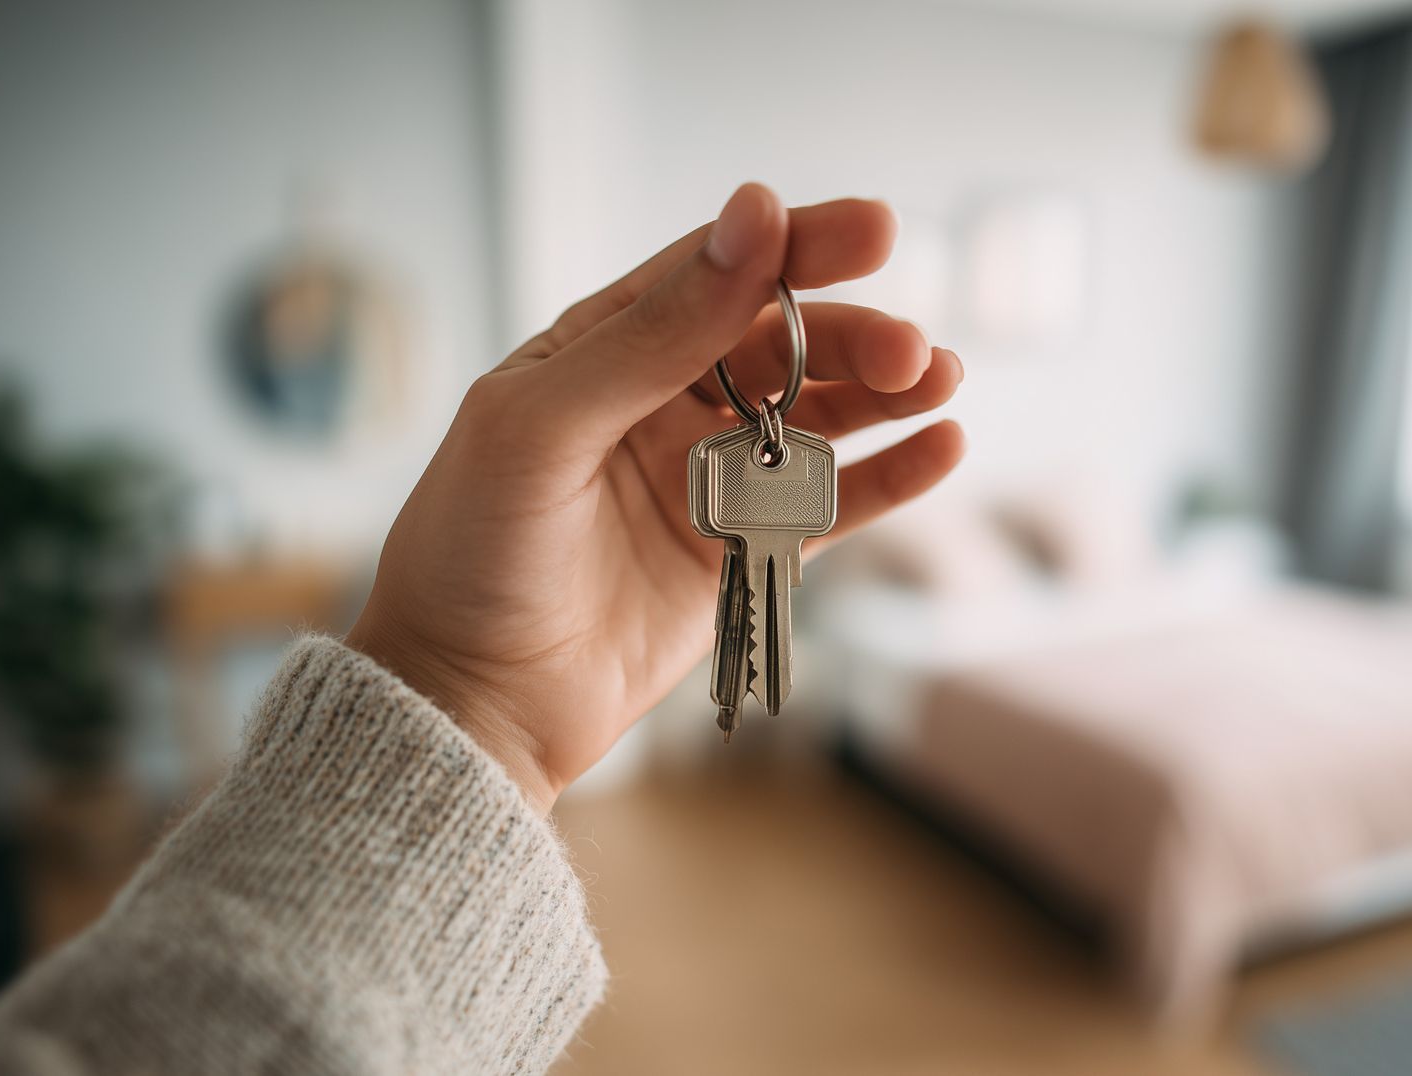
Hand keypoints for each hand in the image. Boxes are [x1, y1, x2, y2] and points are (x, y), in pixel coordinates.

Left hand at [345, 183, 964, 809]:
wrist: (469, 701)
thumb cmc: (472, 551)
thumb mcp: (545, 424)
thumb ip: (653, 331)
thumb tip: (752, 219)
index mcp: (604, 348)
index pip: (717, 271)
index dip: (798, 246)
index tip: (876, 228)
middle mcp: (665, 401)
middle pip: (786, 343)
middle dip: (854, 335)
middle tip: (912, 351)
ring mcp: (709, 478)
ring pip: (819, 416)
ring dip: (885, 394)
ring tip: (941, 382)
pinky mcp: (742, 552)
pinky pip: (832, 502)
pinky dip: (890, 475)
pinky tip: (942, 446)